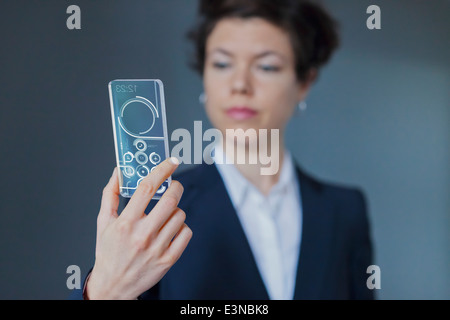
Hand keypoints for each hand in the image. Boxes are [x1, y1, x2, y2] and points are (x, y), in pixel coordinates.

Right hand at [85, 157, 191, 298]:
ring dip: (176, 210)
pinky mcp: (168, 259)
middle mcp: (142, 235)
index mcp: (125, 223)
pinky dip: (182, 227)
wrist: (113, 285)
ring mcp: (157, 248)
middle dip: (176, 187)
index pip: (147, 188)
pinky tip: (171, 229)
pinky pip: (186, 233)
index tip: (170, 163)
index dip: (161, 170)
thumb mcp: (103, 222)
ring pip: (180, 216)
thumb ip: (110, 194)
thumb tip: (118, 172)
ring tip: (166, 214)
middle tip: (174, 186)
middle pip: (170, 200)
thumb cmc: (108, 251)